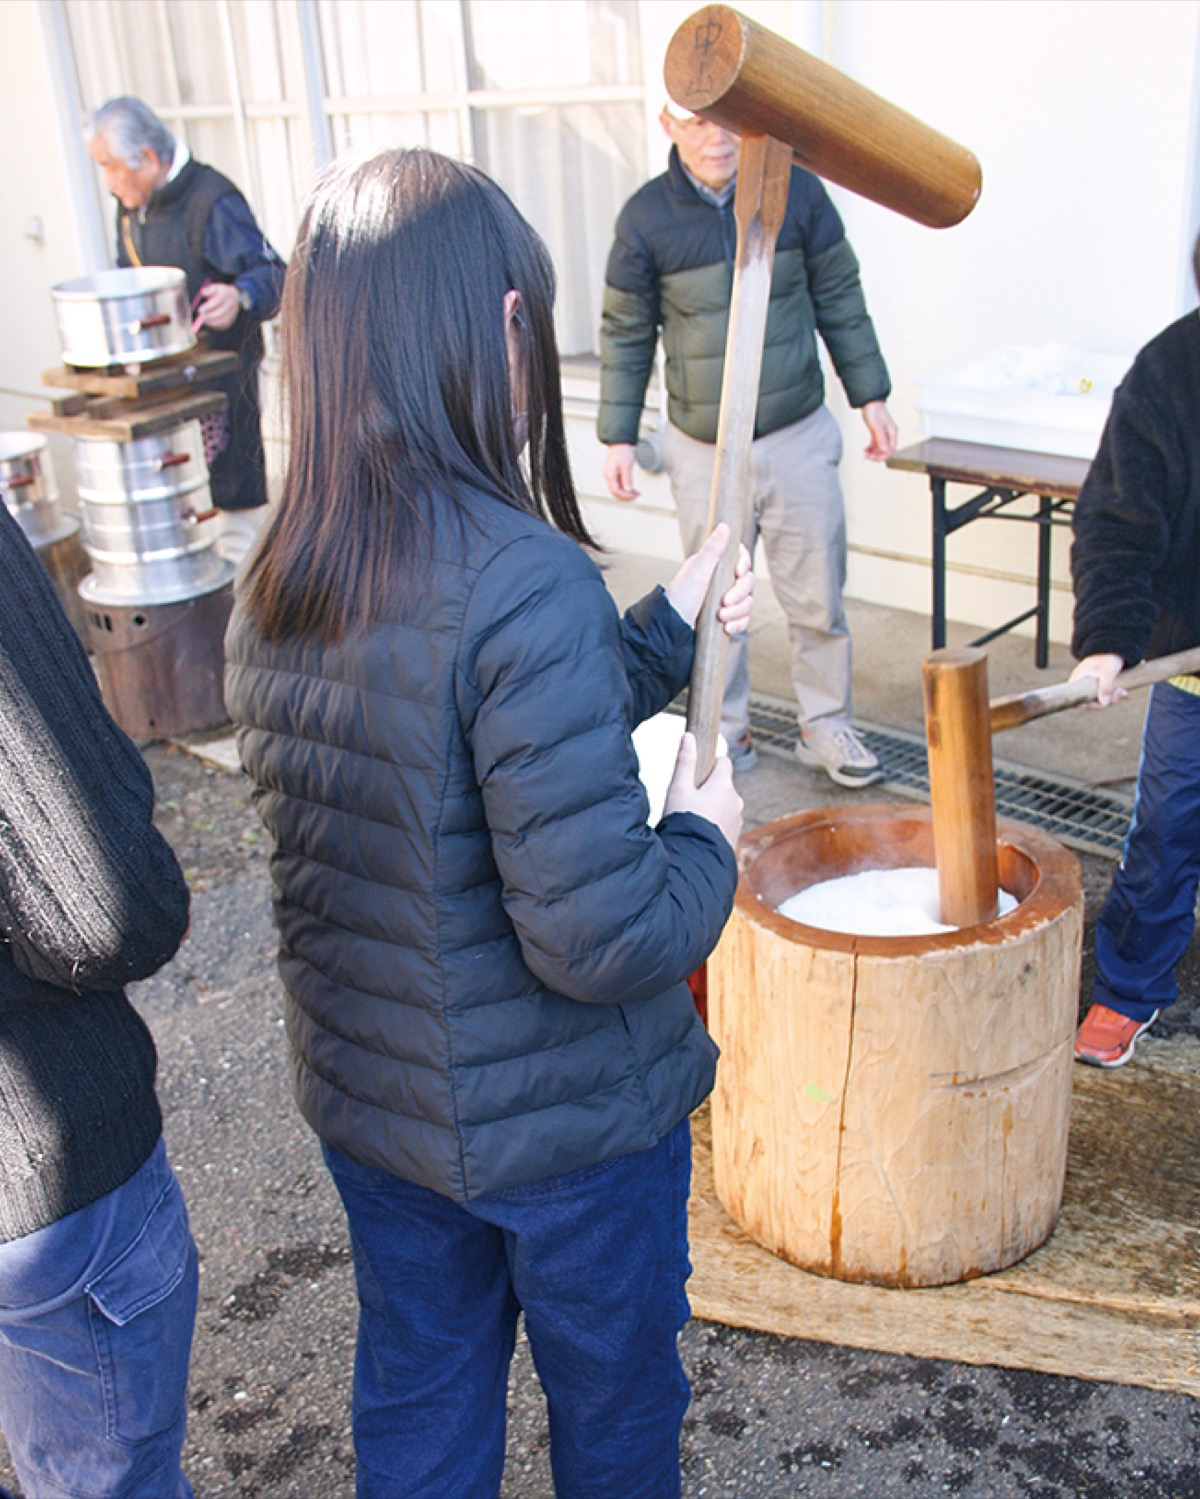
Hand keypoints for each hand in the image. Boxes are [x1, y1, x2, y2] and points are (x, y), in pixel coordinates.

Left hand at [192, 281, 240, 332]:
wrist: (234, 296)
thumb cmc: (221, 292)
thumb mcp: (215, 287)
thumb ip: (209, 290)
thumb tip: (203, 292)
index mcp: (226, 294)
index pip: (216, 302)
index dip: (208, 307)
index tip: (200, 310)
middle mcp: (231, 303)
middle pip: (220, 312)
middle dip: (209, 316)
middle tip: (202, 316)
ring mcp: (233, 312)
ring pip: (223, 320)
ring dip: (213, 321)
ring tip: (205, 320)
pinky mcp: (232, 318)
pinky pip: (225, 324)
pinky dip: (217, 325)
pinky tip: (210, 322)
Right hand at [605, 443, 638, 501]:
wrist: (619, 443)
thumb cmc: (622, 451)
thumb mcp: (627, 465)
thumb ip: (627, 478)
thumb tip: (628, 490)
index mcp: (610, 474)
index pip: (615, 490)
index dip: (625, 495)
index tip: (634, 495)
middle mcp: (608, 476)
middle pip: (615, 492)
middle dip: (626, 496)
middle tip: (636, 496)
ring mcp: (611, 476)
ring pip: (617, 490)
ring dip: (626, 493)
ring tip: (636, 493)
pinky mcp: (614, 475)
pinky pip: (619, 485)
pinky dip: (625, 489)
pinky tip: (632, 489)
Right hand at [663, 732, 742, 848]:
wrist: (694, 859)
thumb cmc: (684, 821)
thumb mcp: (678, 788)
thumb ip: (685, 761)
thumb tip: (689, 736)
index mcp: (724, 784)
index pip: (724, 762)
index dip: (710, 765)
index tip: (697, 774)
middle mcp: (736, 799)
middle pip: (724, 784)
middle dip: (709, 788)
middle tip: (689, 801)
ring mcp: (738, 818)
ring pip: (726, 804)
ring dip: (713, 806)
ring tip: (694, 819)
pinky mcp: (736, 834)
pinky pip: (726, 821)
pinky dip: (717, 822)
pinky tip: (701, 831)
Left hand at [664, 523, 752, 632]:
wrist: (670, 628)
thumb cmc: (679, 597)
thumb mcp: (697, 571)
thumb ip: (712, 549)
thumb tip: (725, 525)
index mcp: (714, 566)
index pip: (741, 559)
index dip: (744, 564)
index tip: (737, 572)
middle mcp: (722, 582)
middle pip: (748, 582)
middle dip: (740, 593)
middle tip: (725, 602)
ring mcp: (725, 601)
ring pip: (748, 602)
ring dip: (739, 611)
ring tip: (721, 617)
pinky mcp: (727, 618)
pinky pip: (743, 619)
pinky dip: (738, 624)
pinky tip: (726, 627)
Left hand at [860, 400, 897, 461]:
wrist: (869, 401)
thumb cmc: (874, 411)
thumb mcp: (877, 426)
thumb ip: (881, 439)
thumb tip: (885, 451)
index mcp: (892, 433)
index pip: (891, 449)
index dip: (883, 456)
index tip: (874, 458)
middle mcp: (889, 434)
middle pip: (885, 450)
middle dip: (877, 455)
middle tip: (867, 457)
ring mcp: (883, 434)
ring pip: (880, 448)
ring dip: (873, 453)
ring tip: (864, 453)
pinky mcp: (877, 432)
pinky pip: (875, 444)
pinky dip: (871, 448)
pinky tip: (865, 449)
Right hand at [1070, 653, 1125, 706]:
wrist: (1115, 646)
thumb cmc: (1108, 655)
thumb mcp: (1107, 671)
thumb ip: (1105, 687)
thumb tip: (1104, 704)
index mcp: (1078, 679)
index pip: (1075, 699)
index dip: (1086, 705)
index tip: (1099, 703)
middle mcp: (1081, 684)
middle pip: (1088, 702)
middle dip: (1104, 702)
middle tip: (1119, 693)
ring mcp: (1089, 685)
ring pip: (1097, 699)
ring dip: (1111, 699)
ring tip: (1123, 691)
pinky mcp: (1098, 685)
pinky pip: (1103, 695)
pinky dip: (1112, 695)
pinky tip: (1122, 691)